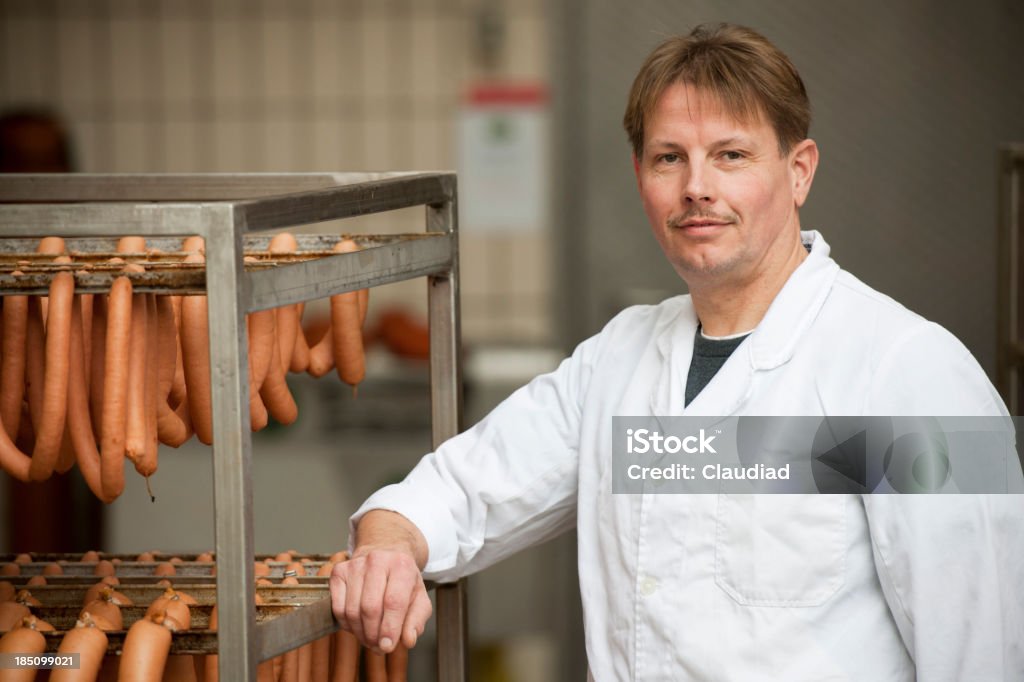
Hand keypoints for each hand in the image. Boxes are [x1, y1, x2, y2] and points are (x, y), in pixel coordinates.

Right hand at [329, 510, 431, 653]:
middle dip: (373, 634)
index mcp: (402, 565)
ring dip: (360, 632)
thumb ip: (416, 620)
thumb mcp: (419, 597)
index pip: (393, 601)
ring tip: (370, 638)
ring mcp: (355, 565)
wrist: (385, 552)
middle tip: (379, 646)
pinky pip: (338, 608)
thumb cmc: (403, 580)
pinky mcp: (338, 572)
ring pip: (352, 610)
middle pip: (370, 608)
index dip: (390, 628)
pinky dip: (347, 624)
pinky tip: (358, 625)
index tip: (387, 646)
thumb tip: (408, 640)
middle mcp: (377, 560)